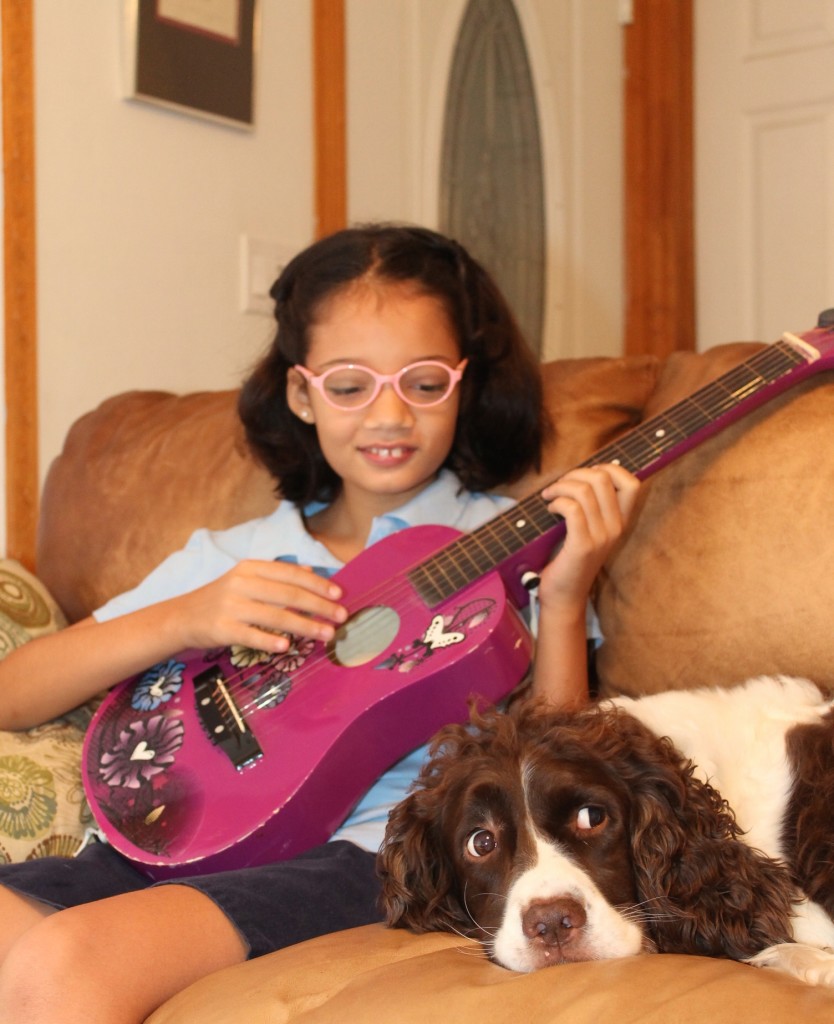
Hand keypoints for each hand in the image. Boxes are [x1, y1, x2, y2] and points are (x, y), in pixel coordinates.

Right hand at [171, 559, 347, 653]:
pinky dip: (269, 641)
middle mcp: (241, 583)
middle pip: (287, 594)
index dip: (317, 584)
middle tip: (341, 617)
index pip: (290, 574)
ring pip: (274, 616)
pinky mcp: (221, 628)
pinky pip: (250, 635)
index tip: (339, 594)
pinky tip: (287, 647)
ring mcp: (230, 606)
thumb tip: (312, 572)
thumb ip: (277, 575)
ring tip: (326, 634)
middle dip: (319, 606)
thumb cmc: (222, 598)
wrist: (182, 617)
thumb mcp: (247, 579)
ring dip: (305, 626)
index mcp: (250, 568)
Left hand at [537, 464, 639, 612]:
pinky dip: (557, 502)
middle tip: (558, 486)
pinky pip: (572, 508)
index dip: (609, 468)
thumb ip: (592, 506)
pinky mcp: (583, 545)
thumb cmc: (570, 558)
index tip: (585, 476)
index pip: (632, 483)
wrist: (564, 595)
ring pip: (584, 490)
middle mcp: (616, 527)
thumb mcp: (589, 529)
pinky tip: (550, 509)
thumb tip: (580, 474)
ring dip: (560, 487)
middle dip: (575, 474)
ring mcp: (602, 537)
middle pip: (603, 478)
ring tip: (549, 497)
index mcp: (621, 521)